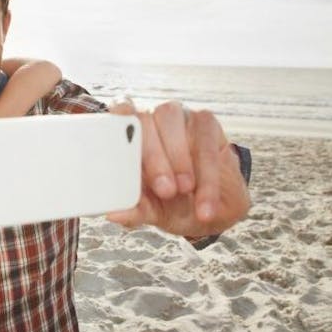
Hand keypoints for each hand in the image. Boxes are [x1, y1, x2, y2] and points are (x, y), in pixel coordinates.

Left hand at [107, 100, 249, 235]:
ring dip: (179, 158)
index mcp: (129, 141)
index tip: (116, 150)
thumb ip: (136, 210)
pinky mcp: (206, 122)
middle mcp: (150, 122)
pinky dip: (206, 170)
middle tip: (165, 190)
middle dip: (153, 156)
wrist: (217, 210)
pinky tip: (206, 198)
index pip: (115, 118)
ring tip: (187, 190)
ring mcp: (178, 117)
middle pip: (143, 120)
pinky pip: (204, 136)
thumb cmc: (178, 204)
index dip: (114, 127)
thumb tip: (113, 214)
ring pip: (172, 119)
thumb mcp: (155, 211)